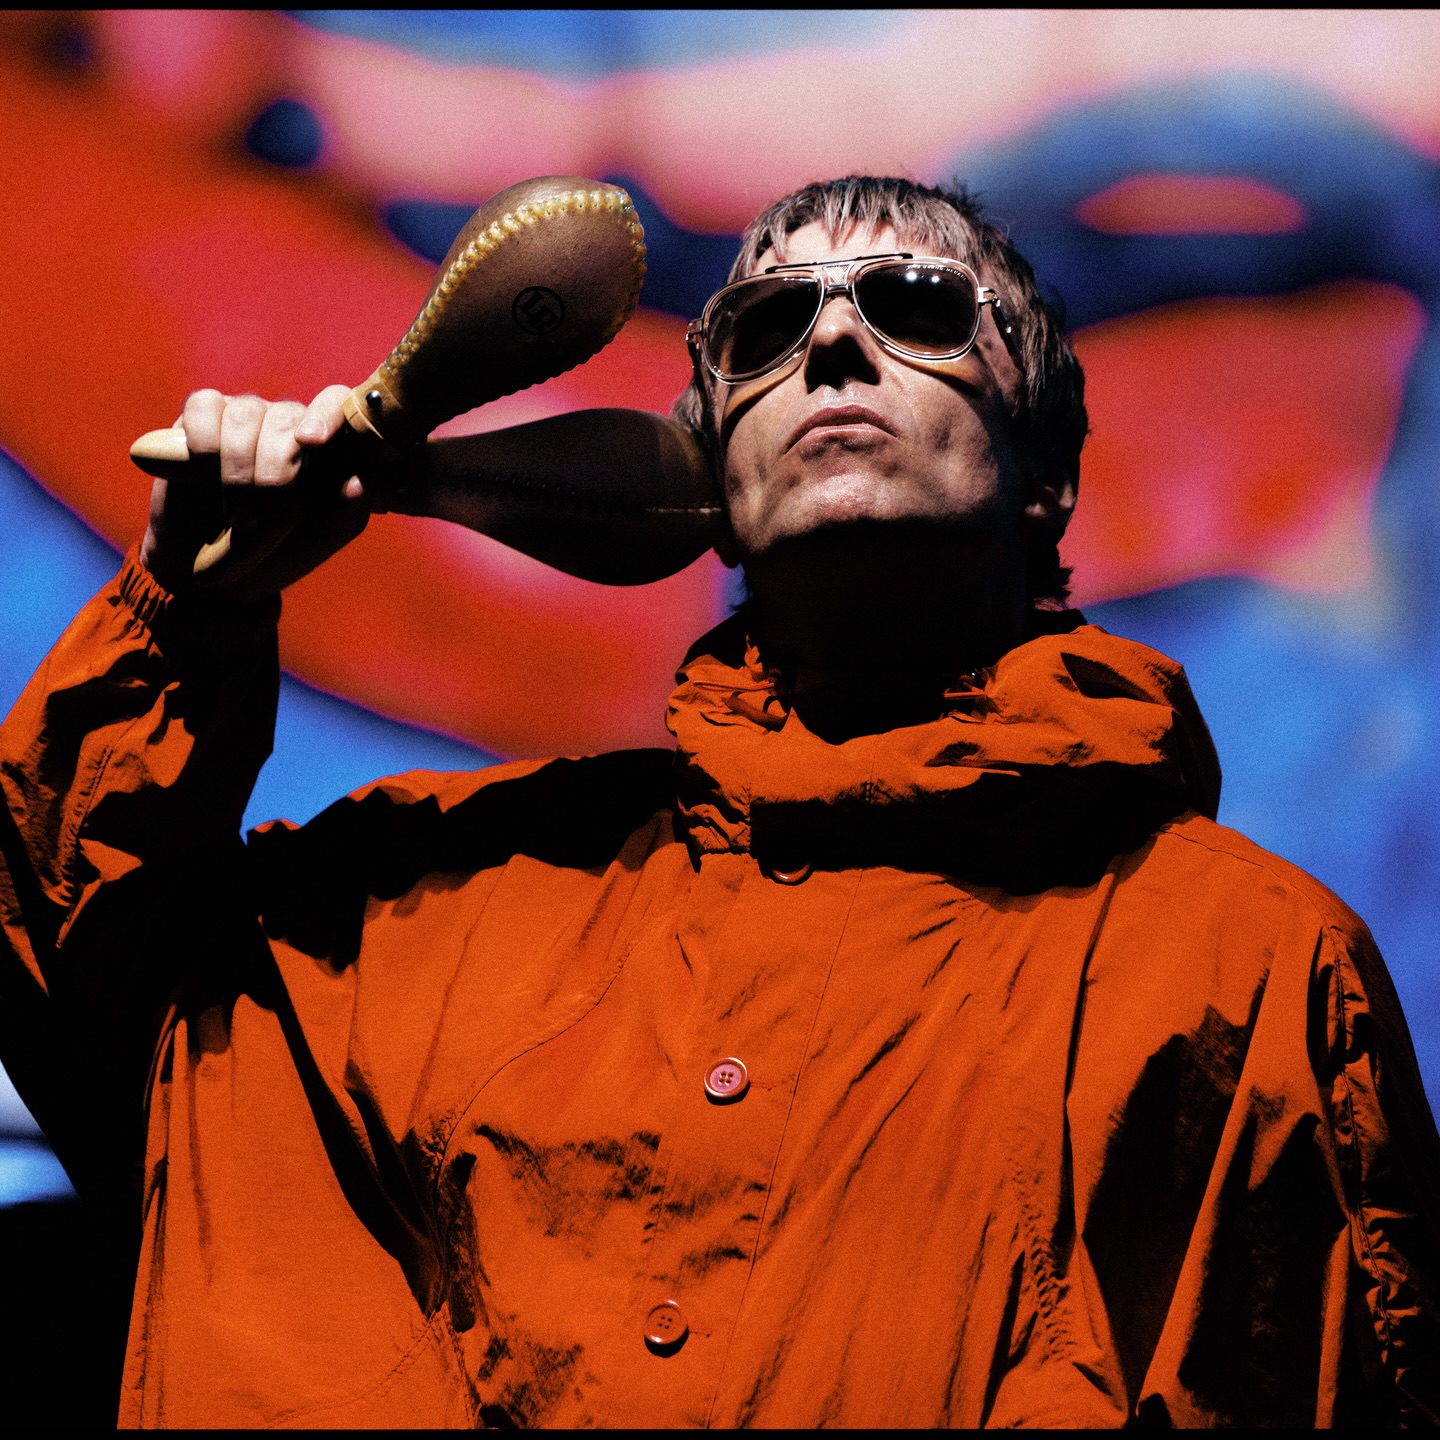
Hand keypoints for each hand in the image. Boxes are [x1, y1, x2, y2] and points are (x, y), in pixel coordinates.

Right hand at [138, 385, 369, 600]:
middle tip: (258, 521)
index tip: (313, 442)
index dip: (327, 412)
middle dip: (273, 472)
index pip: (337, 402)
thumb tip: (357, 482)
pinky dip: (203, 440)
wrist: (211, 573)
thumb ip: (346, 515)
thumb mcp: (317, 543)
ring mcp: (244, 418)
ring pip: (246, 414)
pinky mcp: (199, 418)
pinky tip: (200, 473)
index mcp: (325, 448)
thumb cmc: (272, 555)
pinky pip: (204, 406)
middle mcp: (287, 424)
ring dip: (238, 469)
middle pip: (286, 416)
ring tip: (236, 517)